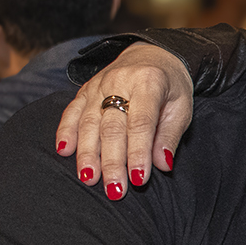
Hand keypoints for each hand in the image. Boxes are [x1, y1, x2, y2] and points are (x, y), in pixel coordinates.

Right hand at [56, 43, 193, 199]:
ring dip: (88, 153)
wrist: (153, 54)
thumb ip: (170, 135)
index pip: (141, 123)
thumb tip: (162, 165)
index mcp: (149, 82)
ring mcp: (99, 84)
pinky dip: (66, 131)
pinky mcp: (85, 89)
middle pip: (112, 126)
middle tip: (114, 190)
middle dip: (112, 161)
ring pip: (89, 121)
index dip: (138, 153)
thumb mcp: (181, 107)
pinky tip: (64, 151)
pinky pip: (72, 110)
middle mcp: (119, 81)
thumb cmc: (171, 87)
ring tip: (89, 179)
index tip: (139, 179)